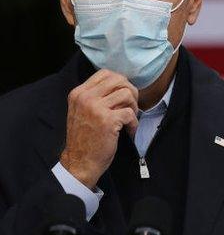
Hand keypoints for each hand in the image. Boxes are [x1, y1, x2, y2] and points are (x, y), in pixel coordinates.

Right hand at [59, 70, 138, 189]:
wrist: (80, 161)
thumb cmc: (85, 137)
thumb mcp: (82, 110)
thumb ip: (96, 95)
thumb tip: (121, 83)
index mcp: (78, 93)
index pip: (105, 73)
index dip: (120, 82)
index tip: (123, 95)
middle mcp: (85, 98)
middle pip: (119, 80)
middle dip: (130, 91)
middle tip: (130, 106)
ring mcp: (95, 108)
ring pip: (127, 93)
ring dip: (133, 106)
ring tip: (129, 118)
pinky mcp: (107, 120)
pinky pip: (130, 113)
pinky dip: (134, 123)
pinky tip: (129, 130)